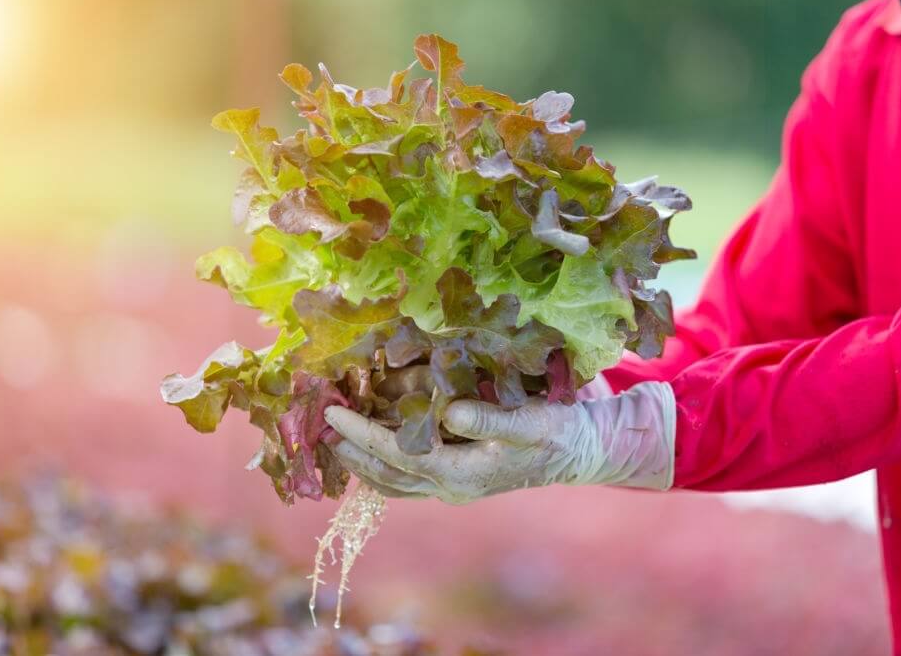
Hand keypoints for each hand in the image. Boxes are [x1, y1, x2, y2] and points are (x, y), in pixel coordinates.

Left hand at [323, 380, 675, 504]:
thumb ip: (490, 420)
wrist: (580, 451)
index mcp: (461, 474)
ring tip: (335, 440)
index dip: (362, 434)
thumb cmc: (556, 432)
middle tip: (320, 424)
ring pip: (394, 481)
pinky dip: (383, 466)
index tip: (334, 413)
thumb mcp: (530, 421)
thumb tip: (450, 414)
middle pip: (386, 473)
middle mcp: (450, 487)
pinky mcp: (457, 479)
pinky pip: (408, 478)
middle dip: (351, 450)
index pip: (397, 455)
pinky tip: (371, 451)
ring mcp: (452, 488)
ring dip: (362, 462)